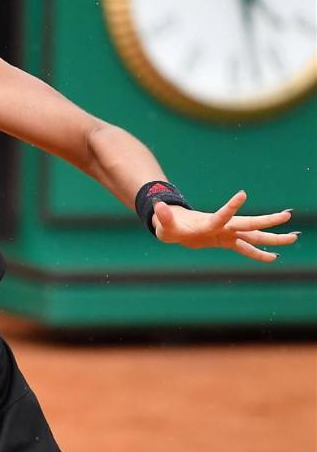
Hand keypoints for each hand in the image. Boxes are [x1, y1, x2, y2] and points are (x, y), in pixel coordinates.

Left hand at [153, 191, 296, 261]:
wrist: (174, 227)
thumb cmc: (168, 226)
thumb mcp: (162, 224)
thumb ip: (163, 216)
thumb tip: (157, 206)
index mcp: (208, 222)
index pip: (221, 216)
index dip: (230, 207)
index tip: (243, 194)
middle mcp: (222, 226)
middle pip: (247, 223)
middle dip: (266, 221)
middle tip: (286, 216)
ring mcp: (226, 233)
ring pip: (253, 235)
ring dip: (272, 237)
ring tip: (293, 238)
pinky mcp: (226, 241)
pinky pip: (245, 248)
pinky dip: (258, 254)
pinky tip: (274, 257)